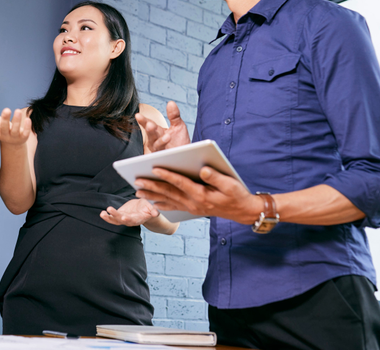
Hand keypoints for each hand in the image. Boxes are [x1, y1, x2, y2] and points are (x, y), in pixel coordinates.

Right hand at [0, 107, 31, 146]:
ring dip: (16, 121)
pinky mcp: (23, 137)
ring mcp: (14, 137)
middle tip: (6, 109)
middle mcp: (4, 135)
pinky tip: (28, 119)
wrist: (13, 142)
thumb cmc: (0, 129)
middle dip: (5, 119)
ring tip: (17, 110)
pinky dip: (27, 126)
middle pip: (4, 128)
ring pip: (15, 130)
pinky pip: (26, 133)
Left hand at [100, 198, 159, 226]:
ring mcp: (124, 218)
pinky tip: (102, 213)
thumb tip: (156, 213)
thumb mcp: (152, 208)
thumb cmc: (148, 208)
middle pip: (122, 220)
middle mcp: (130, 220)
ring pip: (115, 220)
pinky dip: (107, 216)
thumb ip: (153, 211)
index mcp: (139, 219)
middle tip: (110, 210)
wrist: (143, 209)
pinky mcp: (120, 215)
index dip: (128, 219)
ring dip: (108, 218)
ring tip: (102, 213)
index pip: (133, 220)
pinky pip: (112, 218)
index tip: (124, 217)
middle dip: (116, 216)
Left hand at [135, 166, 262, 223]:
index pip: (180, 183)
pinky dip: (162, 204)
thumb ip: (215, 176)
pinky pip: (174, 207)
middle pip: (169, 192)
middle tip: (137, 180)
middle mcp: (194, 203)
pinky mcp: (192, 209)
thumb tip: (202, 169)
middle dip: (152, 186)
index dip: (167, 175)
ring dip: (152, 195)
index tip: (154, 168)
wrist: (242, 211)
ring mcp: (192, 207)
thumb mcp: (230, 184)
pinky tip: (153, 203)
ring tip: (138, 191)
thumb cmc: (237, 194)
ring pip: (168, 200)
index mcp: (201, 195)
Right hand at [136, 101, 189, 152]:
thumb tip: (171, 103)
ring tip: (167, 137)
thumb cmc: (180, 142)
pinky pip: (162, 157)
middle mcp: (155, 142)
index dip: (143, 121)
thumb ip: (174, 115)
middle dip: (150, 130)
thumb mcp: (178, 126)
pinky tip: (168, 151)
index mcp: (157, 132)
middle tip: (150, 125)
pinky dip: (164, 155)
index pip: (149, 124)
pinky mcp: (164, 160)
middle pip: (151, 135)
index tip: (138, 115)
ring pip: (157, 146)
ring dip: (160, 142)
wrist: (187, 157)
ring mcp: (159, 152)